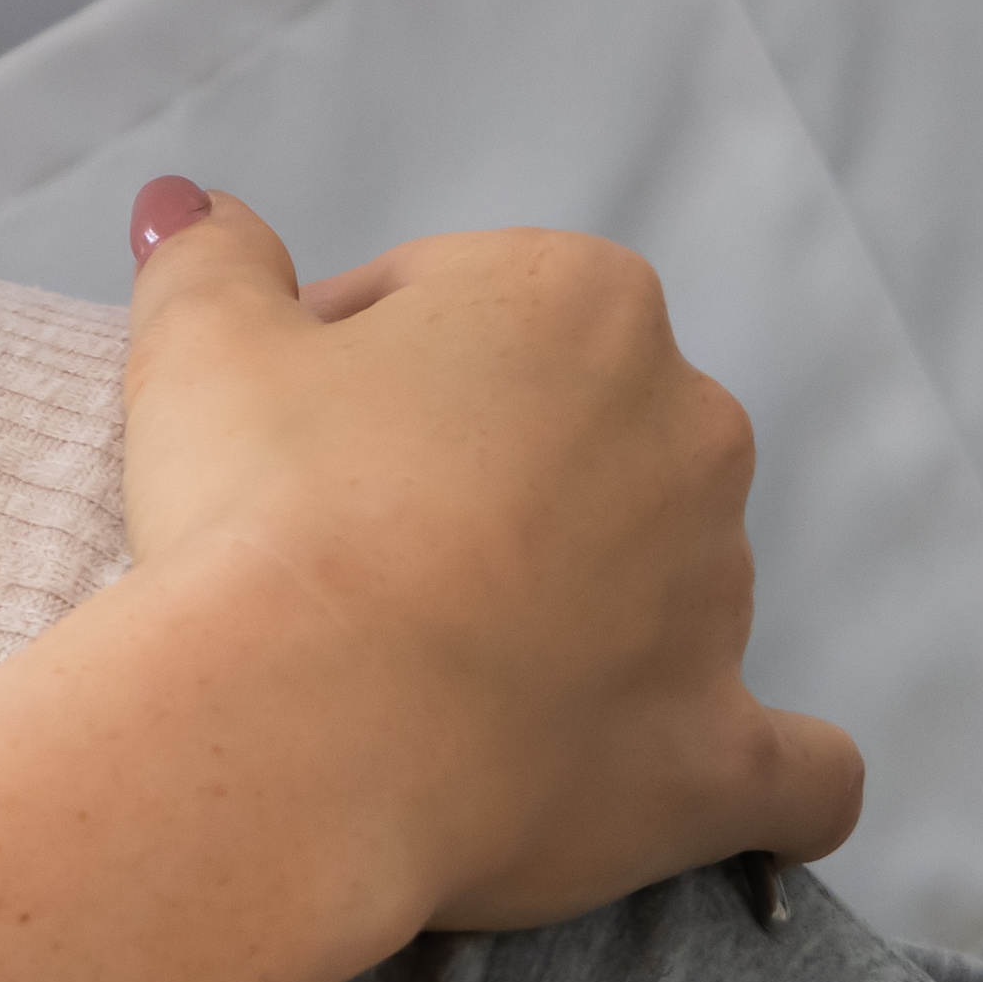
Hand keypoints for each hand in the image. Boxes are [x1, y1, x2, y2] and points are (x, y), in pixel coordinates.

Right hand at [112, 178, 866, 930]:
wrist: (301, 722)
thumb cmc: (259, 510)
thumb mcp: (198, 344)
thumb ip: (214, 262)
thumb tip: (191, 206)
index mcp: (582, 302)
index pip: (459, 306)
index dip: (353, 365)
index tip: (275, 438)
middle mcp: (688, 430)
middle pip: (579, 436)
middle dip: (482, 481)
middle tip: (344, 552)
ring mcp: (720, 596)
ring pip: (660, 581)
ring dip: (573, 612)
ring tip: (423, 676)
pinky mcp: (723, 750)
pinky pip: (791, 770)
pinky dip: (757, 772)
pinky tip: (688, 775)